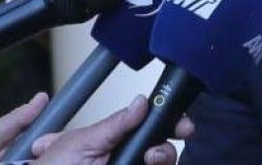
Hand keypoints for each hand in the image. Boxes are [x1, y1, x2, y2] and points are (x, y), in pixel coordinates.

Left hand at [31, 94, 195, 164]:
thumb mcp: (80, 142)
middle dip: (167, 147)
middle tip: (161, 147)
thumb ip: (114, 123)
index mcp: (111, 141)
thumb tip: (141, 102)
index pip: (147, 128)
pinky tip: (148, 164)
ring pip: (160, 163)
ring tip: (150, 159)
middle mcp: (123, 158)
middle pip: (161, 150)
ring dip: (163, 158)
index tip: (181, 125)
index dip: (167, 124)